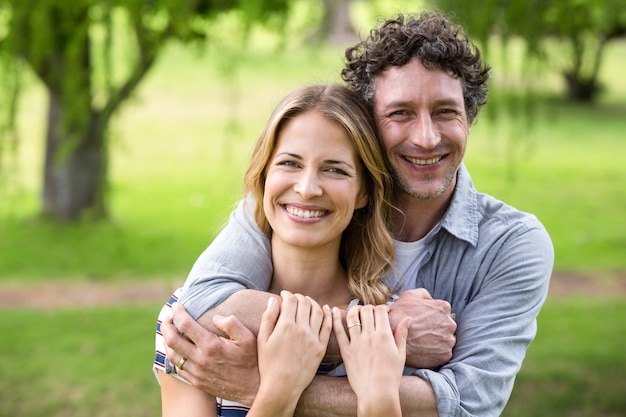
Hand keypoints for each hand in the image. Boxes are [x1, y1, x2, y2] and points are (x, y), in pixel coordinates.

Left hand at [161, 302, 258, 404]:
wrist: (252, 389)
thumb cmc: (251, 360)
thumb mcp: (248, 338)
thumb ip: (232, 323)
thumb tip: (215, 317)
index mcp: (211, 345)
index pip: (186, 324)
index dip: (178, 312)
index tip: (176, 305)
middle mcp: (200, 359)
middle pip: (172, 340)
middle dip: (166, 325)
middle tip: (167, 317)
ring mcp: (197, 372)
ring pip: (171, 355)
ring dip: (166, 341)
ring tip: (168, 332)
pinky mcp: (197, 381)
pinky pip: (178, 368)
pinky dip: (173, 356)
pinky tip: (176, 350)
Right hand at [251, 291, 331, 413]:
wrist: (282, 386)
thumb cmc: (268, 364)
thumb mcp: (262, 340)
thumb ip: (268, 317)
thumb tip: (273, 299)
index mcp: (285, 326)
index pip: (291, 300)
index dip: (287, 294)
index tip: (284, 295)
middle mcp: (301, 329)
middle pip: (305, 303)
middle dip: (299, 297)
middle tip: (295, 298)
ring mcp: (313, 338)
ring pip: (318, 311)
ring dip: (313, 303)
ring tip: (308, 302)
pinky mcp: (321, 347)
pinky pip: (328, 326)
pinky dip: (328, 314)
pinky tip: (326, 309)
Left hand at [333, 304, 408, 416]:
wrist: (377, 393)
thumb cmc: (391, 375)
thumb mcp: (401, 354)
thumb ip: (402, 334)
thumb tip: (407, 318)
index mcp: (384, 335)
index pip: (380, 311)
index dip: (383, 307)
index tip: (384, 311)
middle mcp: (369, 336)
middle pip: (366, 310)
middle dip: (369, 308)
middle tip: (371, 312)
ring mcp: (356, 343)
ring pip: (352, 317)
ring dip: (354, 309)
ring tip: (357, 310)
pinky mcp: (346, 351)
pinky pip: (338, 331)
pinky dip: (335, 319)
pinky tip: (334, 311)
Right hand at [389, 288, 456, 367]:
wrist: (392, 337)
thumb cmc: (399, 315)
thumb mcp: (409, 295)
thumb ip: (424, 294)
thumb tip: (430, 299)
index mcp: (444, 308)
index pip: (442, 312)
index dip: (431, 316)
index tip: (423, 320)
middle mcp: (450, 324)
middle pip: (445, 326)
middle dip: (436, 328)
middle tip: (422, 331)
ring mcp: (448, 341)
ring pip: (445, 340)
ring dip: (437, 341)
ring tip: (422, 341)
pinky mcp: (444, 355)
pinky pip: (443, 354)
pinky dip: (435, 353)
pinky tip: (424, 349)